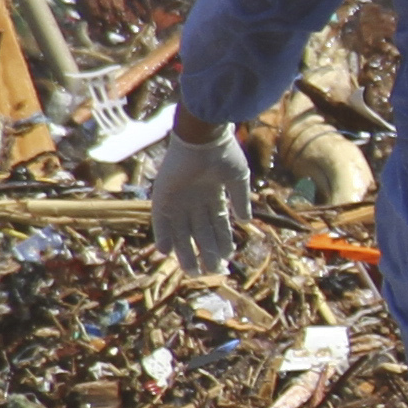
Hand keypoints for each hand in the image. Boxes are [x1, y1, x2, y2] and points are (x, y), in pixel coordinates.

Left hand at [146, 121, 253, 273]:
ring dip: (185, 250)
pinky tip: (166, 252)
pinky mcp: (162, 195)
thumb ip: (240, 200)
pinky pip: (160, 220)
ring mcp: (178, 199)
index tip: (227, 259)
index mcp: (212, 195)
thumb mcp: (238, 178)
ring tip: (192, 270)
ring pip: (181, 231)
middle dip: (205, 251)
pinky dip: (163, 235)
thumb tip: (247, 222)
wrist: (204, 136)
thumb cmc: (223, 153)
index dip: (222, 242)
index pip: (217, 225)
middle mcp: (194, 200)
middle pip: (199, 232)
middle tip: (210, 270)